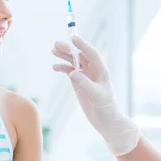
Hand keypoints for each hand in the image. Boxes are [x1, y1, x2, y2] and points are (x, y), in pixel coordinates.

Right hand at [52, 36, 139, 155]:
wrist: (106, 121)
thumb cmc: (107, 108)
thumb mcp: (97, 96)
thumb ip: (84, 83)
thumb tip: (72, 72)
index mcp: (101, 70)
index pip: (91, 53)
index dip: (82, 45)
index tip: (73, 39)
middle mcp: (93, 71)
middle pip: (80, 55)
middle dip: (69, 49)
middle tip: (57, 44)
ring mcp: (85, 76)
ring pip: (74, 62)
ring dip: (64, 56)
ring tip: (53, 51)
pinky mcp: (79, 83)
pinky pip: (70, 71)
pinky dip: (62, 68)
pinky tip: (55, 67)